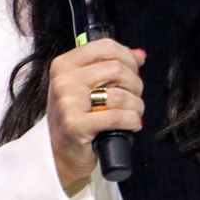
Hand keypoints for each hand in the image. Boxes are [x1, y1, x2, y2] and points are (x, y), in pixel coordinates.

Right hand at [46, 40, 145, 188]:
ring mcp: (68, 103)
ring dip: (136, 105)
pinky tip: (133, 124)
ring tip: (135, 112)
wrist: (60, 153)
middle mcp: (63, 80)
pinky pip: (117, 117)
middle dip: (135, 84)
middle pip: (117, 69)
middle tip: (135, 96)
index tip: (135, 71)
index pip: (105, 47)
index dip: (128, 58)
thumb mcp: (86, 86)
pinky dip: (132, 120)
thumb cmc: (76, 116)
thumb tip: (140, 54)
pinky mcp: (76, 126)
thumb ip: (110, 66)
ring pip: (120, 94)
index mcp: (64, 64)